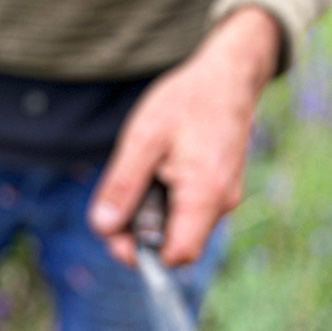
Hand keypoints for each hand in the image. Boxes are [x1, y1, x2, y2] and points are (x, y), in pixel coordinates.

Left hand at [88, 6, 280, 266]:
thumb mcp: (143, 138)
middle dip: (140, 233)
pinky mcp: (219, 190)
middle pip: (176, 246)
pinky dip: (165, 202)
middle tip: (116, 201)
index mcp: (205, 193)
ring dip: (151, 215)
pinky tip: (156, 172)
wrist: (228, 75)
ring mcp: (223, 198)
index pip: (178, 254)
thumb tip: (103, 227)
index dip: (142, 253)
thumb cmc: (188, 100)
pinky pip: (188, 212)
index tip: (115, 232)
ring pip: (180, 229)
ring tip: (140, 175)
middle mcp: (221, 203)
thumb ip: (123, 185)